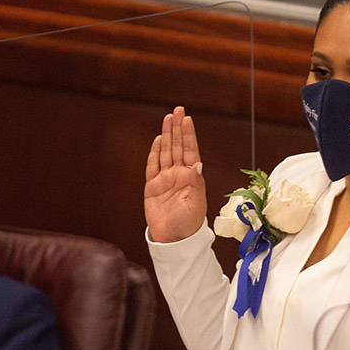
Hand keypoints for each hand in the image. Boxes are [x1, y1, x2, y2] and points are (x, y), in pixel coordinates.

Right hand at [144, 106, 206, 242]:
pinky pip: (153, 166)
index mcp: (192, 178)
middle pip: (178, 147)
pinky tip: (159, 140)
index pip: (190, 151)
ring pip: (166, 152)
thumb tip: (197, 164)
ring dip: (167, 136)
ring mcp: (166, 179)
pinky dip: (155, 152)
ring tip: (168, 118)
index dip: (189, 135)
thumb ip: (194, 184)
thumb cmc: (188, 224)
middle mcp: (179, 175)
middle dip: (178, 128)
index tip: (188, 119)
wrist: (173, 239)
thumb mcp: (194, 204)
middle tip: (178, 110)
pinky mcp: (153, 187)